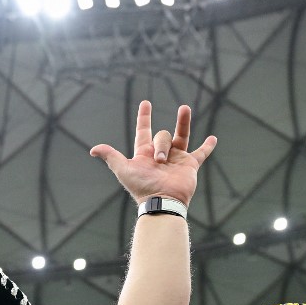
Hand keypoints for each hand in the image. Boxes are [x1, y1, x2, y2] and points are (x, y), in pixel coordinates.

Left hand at [90, 101, 216, 206]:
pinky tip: (213, 139)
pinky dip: (207, 147)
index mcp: (144, 154)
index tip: (145, 103)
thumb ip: (110, 157)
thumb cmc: (142, 186)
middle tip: (160, 161)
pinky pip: (200, 153)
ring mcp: (176, 159)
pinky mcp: (189, 165)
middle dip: (161, 144)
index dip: (144, 117)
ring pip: (180, 136)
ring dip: (182, 122)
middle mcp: (160, 155)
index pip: (143, 131)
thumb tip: (93, 150)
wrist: (163, 201)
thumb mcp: (123, 169)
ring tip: (184, 108)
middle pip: (162, 135)